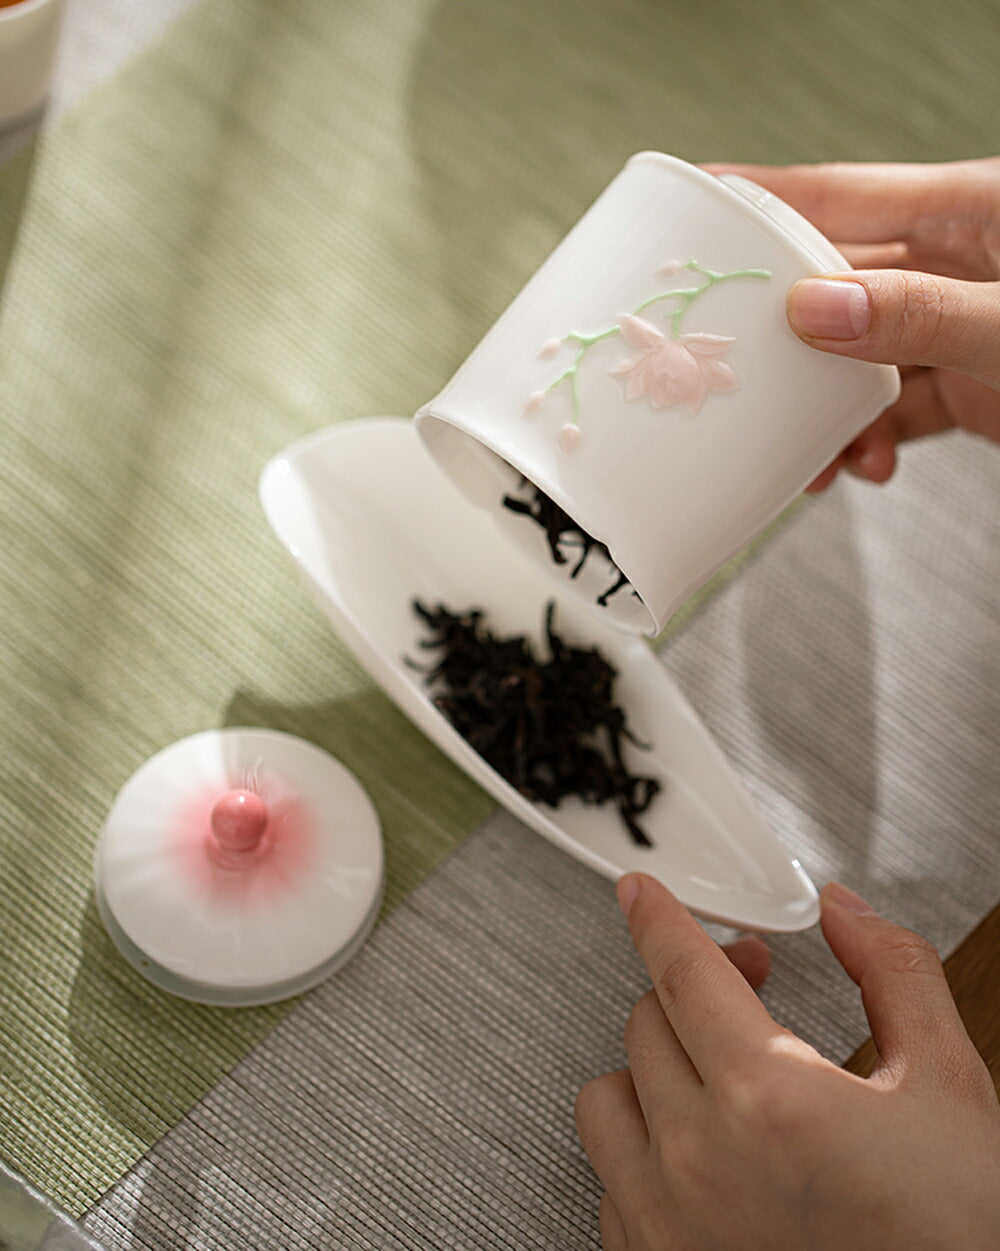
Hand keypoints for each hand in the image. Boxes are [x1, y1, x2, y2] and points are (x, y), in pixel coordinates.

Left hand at [575, 874, 999, 1249]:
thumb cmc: (955, 1240)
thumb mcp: (947, 1087)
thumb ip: (894, 976)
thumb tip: (846, 914)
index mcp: (768, 1098)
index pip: (682, 971)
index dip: (657, 917)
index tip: (641, 894)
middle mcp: (699, 1161)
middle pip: (646, 1023)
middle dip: (691, 991)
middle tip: (743, 991)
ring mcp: (666, 1226)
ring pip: (608, 1099)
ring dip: (651, 1073)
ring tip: (710, 1079)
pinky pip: (609, 1183)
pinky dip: (643, 1155)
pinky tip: (700, 1157)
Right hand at [705, 159, 999, 488]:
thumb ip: (921, 313)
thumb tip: (812, 310)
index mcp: (972, 209)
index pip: (843, 195)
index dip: (764, 197)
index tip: (694, 201)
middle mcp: (958, 261)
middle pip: (837, 283)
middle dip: (778, 328)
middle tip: (720, 352)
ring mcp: (960, 324)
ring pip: (860, 357)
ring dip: (821, 405)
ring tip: (796, 443)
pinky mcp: (972, 384)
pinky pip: (899, 408)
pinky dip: (871, 439)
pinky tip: (863, 463)